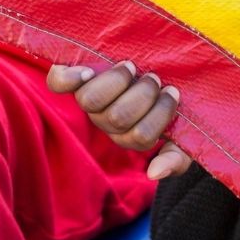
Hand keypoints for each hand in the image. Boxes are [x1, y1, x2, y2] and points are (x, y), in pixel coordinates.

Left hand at [47, 61, 189, 178]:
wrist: (160, 66)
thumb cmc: (169, 103)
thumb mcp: (181, 135)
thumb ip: (175, 158)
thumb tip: (154, 173)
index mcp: (129, 134)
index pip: (141, 138)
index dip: (157, 116)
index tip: (172, 91)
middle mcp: (105, 119)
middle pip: (117, 118)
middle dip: (142, 95)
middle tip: (155, 78)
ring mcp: (87, 98)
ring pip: (91, 101)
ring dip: (117, 82)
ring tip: (133, 68)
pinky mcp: (71, 77)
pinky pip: (57, 83)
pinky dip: (70, 78)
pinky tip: (88, 72)